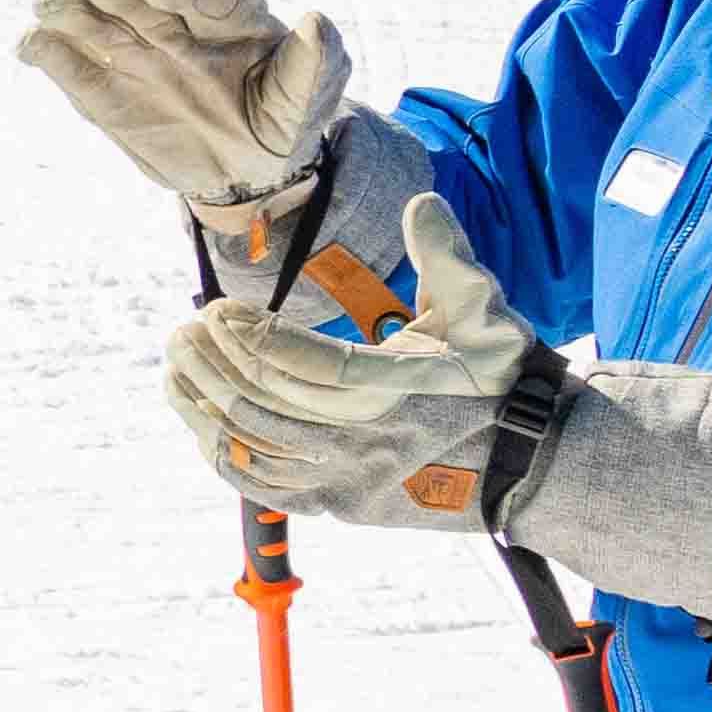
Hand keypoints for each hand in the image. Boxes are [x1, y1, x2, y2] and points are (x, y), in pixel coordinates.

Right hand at [20, 0, 372, 295]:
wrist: (243, 170)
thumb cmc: (282, 122)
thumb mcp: (310, 100)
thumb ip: (315, 63)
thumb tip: (317, 23)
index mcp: (224, 11)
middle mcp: (167, 18)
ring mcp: (126, 48)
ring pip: (86, 11)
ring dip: (66, 4)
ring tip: (51, 8)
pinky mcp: (97, 85)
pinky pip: (62, 59)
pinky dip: (43, 48)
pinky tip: (33, 47)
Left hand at [159, 188, 565, 533]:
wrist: (533, 467)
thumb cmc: (505, 382)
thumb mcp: (488, 315)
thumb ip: (451, 259)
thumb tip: (420, 204)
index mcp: (398, 387)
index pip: (305, 365)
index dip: (254, 337)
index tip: (219, 310)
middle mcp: (367, 439)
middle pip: (266, 404)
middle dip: (215, 364)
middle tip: (184, 330)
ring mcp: (350, 479)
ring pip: (256, 447)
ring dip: (206, 405)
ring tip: (178, 366)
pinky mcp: (340, 507)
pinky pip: (264, 488)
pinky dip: (224, 454)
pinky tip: (200, 420)